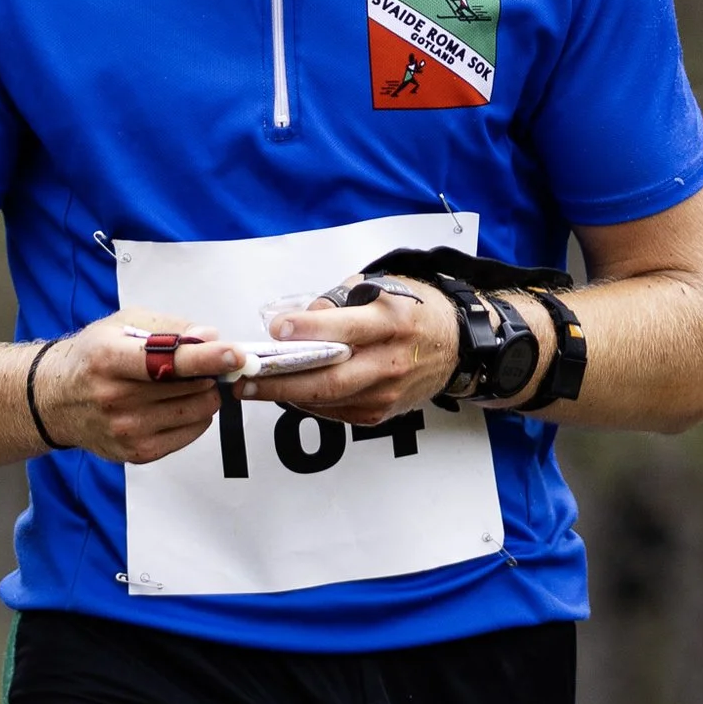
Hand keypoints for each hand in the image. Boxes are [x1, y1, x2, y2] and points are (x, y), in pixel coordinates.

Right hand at [34, 313, 248, 464]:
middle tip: (206, 364)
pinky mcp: (137, 452)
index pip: (166, 361)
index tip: (233, 354)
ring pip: (196, 411)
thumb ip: (169, 327)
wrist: (57, 401)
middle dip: (209, 372)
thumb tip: (209, 337)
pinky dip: (197, 416)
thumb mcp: (122, 325)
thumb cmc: (92, 358)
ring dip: (205, 394)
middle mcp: (114, 397)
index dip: (206, 358)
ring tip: (187, 383)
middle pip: (188, 387)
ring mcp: (126, 429)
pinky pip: (190, 432)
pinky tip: (179, 404)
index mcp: (108, 358)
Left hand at [258, 279, 462, 426]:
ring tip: (251, 387)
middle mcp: (390, 361)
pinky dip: (307, 403)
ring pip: (328, 399)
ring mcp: (386, 392)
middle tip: (245, 378)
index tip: (275, 330)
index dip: (308, 330)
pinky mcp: (382, 413)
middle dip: (281, 381)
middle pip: (329, 378)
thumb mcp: (381, 289)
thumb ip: (337, 305)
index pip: (345, 329)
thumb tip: (296, 323)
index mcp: (391, 321)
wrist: (457, 346)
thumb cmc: (414, 312)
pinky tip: (285, 392)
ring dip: (284, 394)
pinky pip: (336, 412)